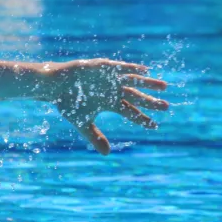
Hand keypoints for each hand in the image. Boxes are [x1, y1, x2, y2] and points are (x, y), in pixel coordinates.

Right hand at [43, 59, 168, 154]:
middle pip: (137, 97)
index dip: (142, 119)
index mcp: (110, 103)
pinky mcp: (104, 67)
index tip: (155, 126)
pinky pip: (122, 68)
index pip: (131, 112)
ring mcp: (111, 78)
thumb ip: (95, 137)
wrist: (55, 85)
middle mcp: (114, 90)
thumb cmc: (68, 103)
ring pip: (134, 81)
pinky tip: (145, 71)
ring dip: (148, 83)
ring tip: (164, 86)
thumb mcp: (83, 123)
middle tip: (166, 107)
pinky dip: (132, 69)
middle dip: (151, 102)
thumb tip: (107, 154)